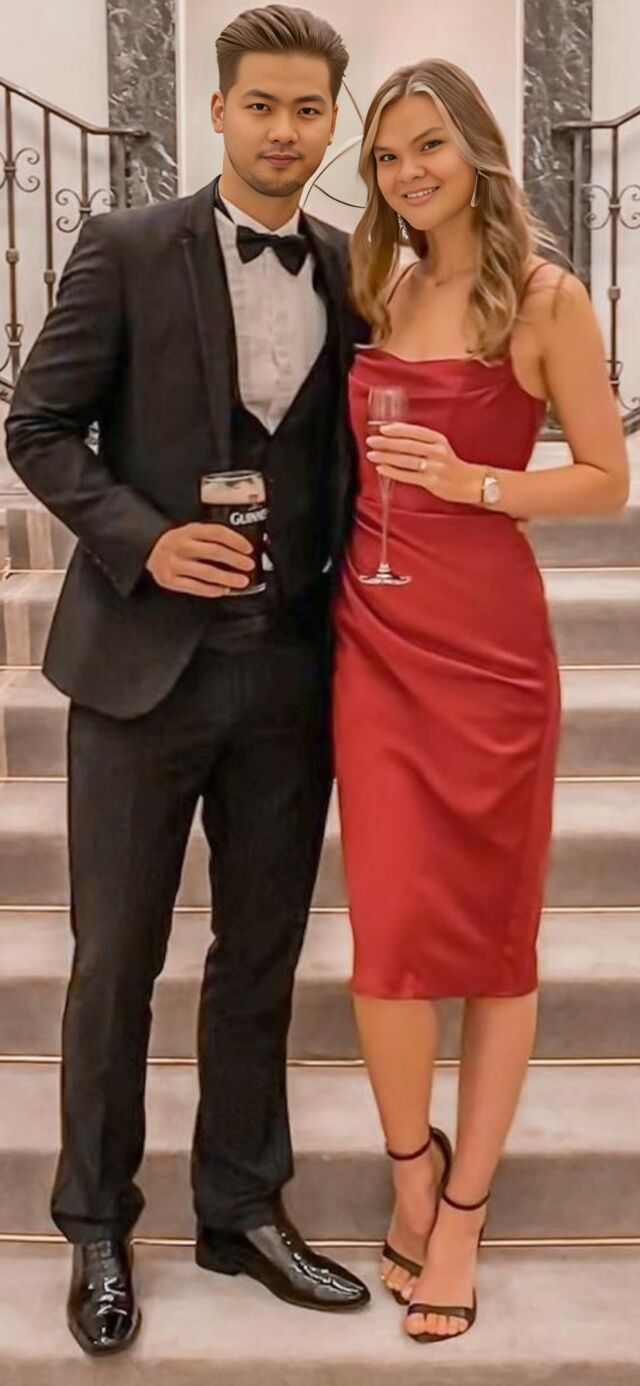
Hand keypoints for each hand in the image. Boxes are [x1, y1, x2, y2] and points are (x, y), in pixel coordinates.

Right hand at [146, 522, 254, 596]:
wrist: (148, 549)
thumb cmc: (178, 542)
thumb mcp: (192, 532)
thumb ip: (211, 537)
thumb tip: (241, 550)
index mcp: (189, 531)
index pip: (216, 532)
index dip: (235, 540)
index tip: (248, 548)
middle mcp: (181, 546)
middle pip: (213, 552)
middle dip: (235, 559)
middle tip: (249, 565)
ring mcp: (174, 564)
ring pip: (205, 572)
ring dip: (227, 578)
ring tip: (241, 581)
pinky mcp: (170, 580)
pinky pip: (195, 587)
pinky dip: (212, 590)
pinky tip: (223, 590)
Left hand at [366, 422, 483, 504]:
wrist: (471, 482)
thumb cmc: (451, 465)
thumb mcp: (440, 447)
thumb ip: (422, 442)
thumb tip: (395, 438)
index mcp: (438, 440)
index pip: (415, 431)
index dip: (397, 429)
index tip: (382, 428)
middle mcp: (437, 451)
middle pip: (408, 445)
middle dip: (387, 442)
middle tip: (371, 441)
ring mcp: (435, 467)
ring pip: (406, 460)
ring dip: (386, 457)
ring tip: (372, 454)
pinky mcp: (431, 482)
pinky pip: (408, 476)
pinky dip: (393, 472)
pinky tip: (381, 469)